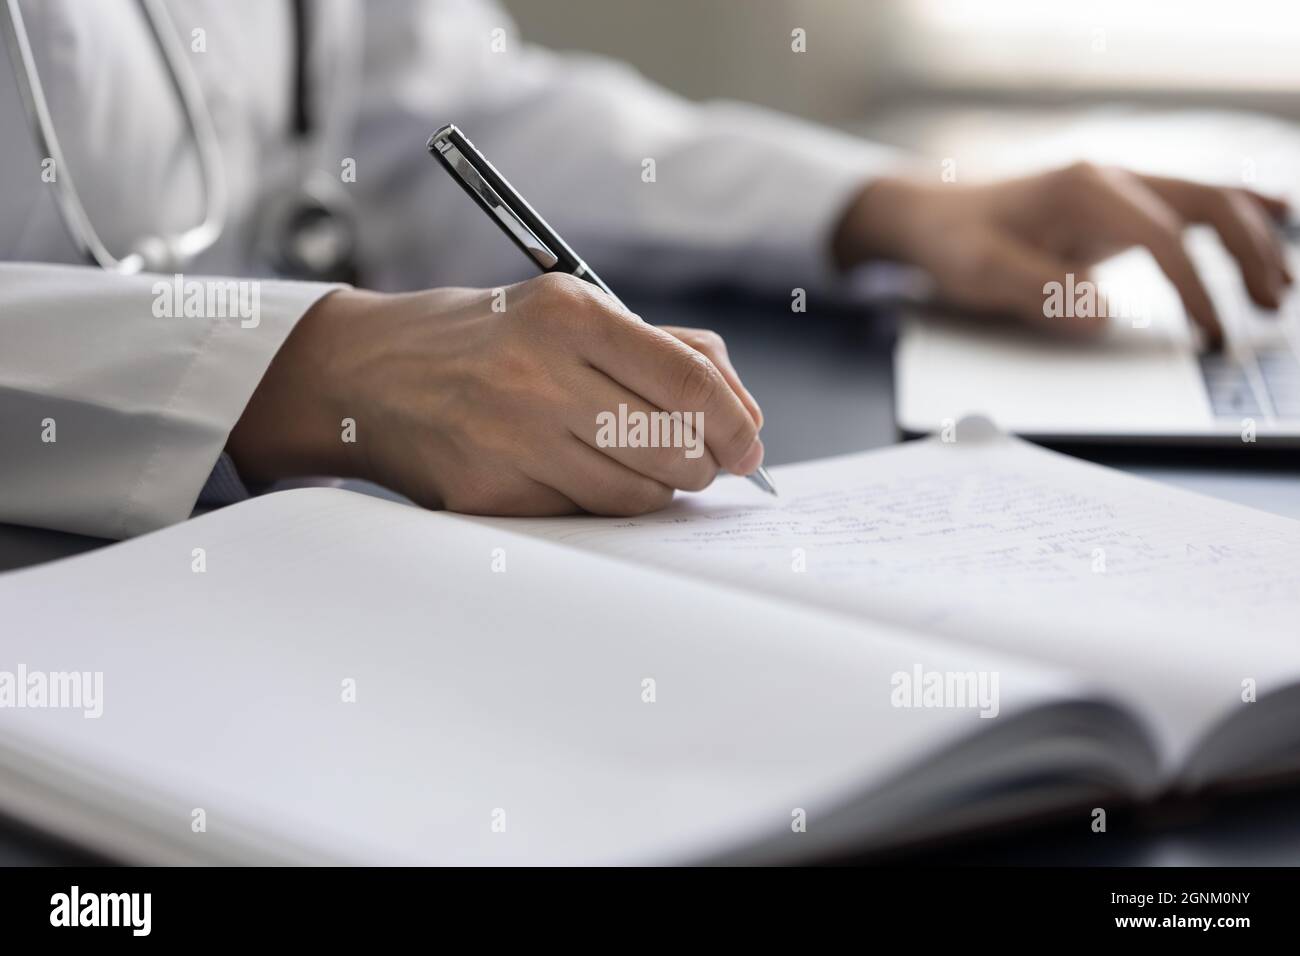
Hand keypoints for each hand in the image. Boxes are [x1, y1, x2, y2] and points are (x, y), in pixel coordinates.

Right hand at [228, 274, 764, 515]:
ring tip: (642, 465)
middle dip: (703, 463)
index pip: (688, 380)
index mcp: (568, 314)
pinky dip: (603, 503)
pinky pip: (584, 515)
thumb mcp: (569, 310)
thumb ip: (665, 349)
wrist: (367, 373)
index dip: (735, 423)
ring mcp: (510, 439)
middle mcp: (539, 373)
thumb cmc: (486, 339)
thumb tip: (745, 414)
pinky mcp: (489, 493)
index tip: (748, 445)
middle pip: (672, 445)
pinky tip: (583, 475)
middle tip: (699, 461)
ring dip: (660, 489)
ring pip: (636, 492)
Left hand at [833, 163, 1292, 346]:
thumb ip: (1042, 291)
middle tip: (1269, 306)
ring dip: (1249, 238)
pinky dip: (1233, 212)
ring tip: (1278, 287)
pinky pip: (1187, 202)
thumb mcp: (983, 274)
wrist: (930, 216)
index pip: (1161, 237)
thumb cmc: (954, 243)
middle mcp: (1111, 177)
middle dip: (1247, 254)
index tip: (1209, 333)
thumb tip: (1103, 314)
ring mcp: (1118, 187)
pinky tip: (1275, 219)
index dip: (1194, 288)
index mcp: (1083, 189)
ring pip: (1205, 200)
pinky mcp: (1117, 206)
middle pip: (1204, 204)